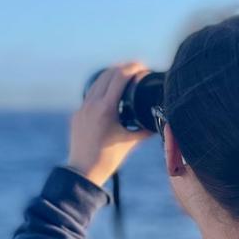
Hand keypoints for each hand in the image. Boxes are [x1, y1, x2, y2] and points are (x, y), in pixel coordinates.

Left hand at [67, 62, 153, 186]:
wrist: (83, 171)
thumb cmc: (107, 159)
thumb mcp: (129, 142)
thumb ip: (145, 130)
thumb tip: (160, 122)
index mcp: (105, 109)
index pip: (120, 76)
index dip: (133, 67)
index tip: (143, 66)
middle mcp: (91, 104)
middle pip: (108, 73)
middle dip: (123, 68)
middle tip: (137, 69)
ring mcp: (82, 108)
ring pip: (97, 82)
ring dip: (111, 75)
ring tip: (125, 77)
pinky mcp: (77, 114)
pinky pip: (90, 94)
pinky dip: (102, 88)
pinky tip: (110, 94)